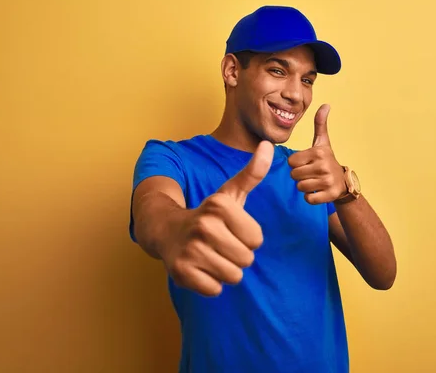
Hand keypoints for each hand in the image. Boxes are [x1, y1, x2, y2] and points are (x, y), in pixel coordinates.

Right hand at [162, 141, 273, 296]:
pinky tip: (199, 267)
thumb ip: (253, 172)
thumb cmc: (208, 215)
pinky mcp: (181, 272)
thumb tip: (269, 145)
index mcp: (219, 206)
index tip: (230, 230)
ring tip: (210, 256)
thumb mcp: (230, 193)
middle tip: (219, 245)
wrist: (166, 231)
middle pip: (246, 260)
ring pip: (233, 276)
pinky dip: (210, 283)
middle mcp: (204, 226)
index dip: (247, 237)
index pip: (257, 240)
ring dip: (225, 270)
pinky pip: (215, 289)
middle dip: (237, 256)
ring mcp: (191, 250)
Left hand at [288, 104, 346, 204]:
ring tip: (314, 181)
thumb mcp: (323, 142)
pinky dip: (310, 197)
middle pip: (294, 175)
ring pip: (300, 187)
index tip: (307, 163)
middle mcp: (323, 166)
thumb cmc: (327, 160)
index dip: (297, 164)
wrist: (343, 182)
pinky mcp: (329, 195)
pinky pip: (308, 199)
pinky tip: (318, 191)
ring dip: (305, 186)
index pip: (291, 162)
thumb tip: (325, 104)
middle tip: (311, 173)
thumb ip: (320, 124)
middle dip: (300, 176)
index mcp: (318, 152)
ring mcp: (327, 181)